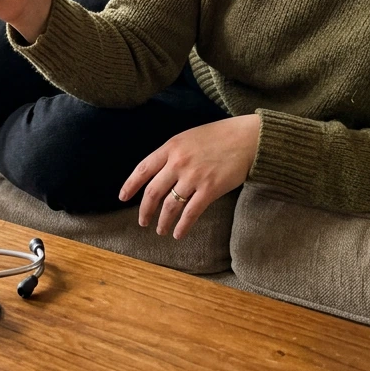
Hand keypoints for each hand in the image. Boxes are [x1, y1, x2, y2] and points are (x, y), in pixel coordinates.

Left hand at [119, 114, 260, 239]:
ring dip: (163, 221)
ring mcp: (194, 176)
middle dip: (145, 210)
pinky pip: (191, 213)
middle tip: (142, 221)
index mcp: (171, 147)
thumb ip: (172, 154)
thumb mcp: (188, 138)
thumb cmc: (218, 137)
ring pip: (170, 205)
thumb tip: (157, 174)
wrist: (246, 139)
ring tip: (160, 230)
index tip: (123, 197)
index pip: (143, 169)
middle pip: (153, 192)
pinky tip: (178, 233)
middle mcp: (179, 162)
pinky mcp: (210, 189)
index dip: (130, 185)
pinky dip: (182, 226)